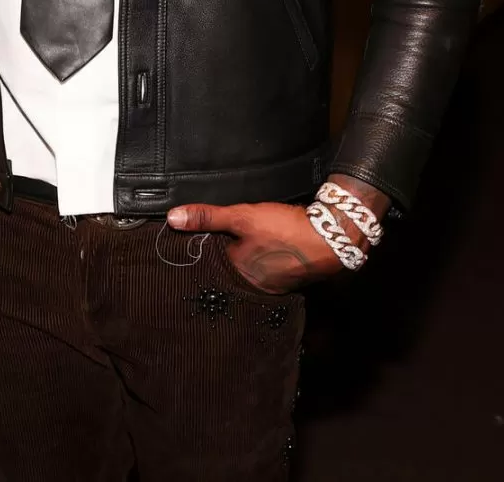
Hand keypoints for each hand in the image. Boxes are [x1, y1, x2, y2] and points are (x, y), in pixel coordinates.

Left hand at [166, 201, 342, 293]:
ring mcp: (272, 284)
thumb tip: (172, 218)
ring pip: (248, 269)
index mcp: (237, 275)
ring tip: (240, 241)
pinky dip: (261, 259)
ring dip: (244, 257)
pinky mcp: (288, 278)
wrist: (331, 238)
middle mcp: (252, 286)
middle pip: (229, 268)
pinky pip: (266, 270)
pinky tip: (264, 247)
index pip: (210, 262)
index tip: (192, 236)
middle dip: (223, 255)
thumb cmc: (285, 229)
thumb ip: (208, 217)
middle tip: (214, 237)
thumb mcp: (242, 217)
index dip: (203, 247)